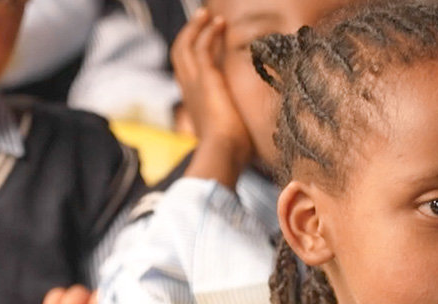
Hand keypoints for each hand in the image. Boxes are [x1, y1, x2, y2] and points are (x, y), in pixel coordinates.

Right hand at [171, 8, 253, 187]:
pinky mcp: (204, 79)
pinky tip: (220, 23)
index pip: (187, 75)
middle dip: (189, 35)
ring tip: (207, 15)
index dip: (193, 58)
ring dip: (195, 28)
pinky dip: (208, 32)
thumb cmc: (233, 154)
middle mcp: (189, 93)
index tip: (205, 45)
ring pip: (184, 47)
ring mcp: (193, 85)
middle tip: (202, 21)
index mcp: (194, 106)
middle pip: (179, 56)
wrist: (223, 155)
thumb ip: (239, 132)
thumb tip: (258, 142)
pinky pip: (200, 47)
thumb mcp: (234, 139)